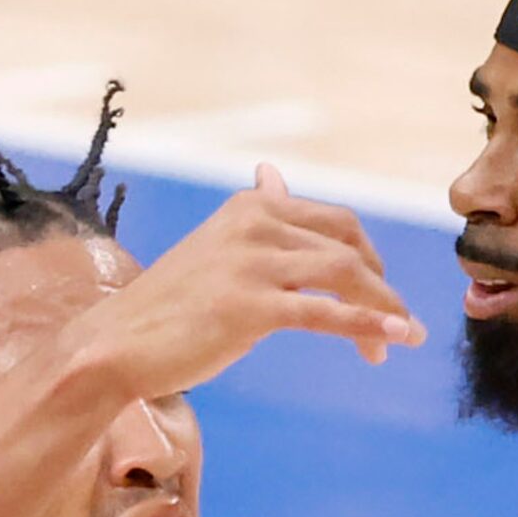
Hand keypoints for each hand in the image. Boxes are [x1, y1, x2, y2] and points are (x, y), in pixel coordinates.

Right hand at [83, 164, 423, 398]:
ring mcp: (253, 264)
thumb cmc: (170, 304)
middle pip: (349, 248)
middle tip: (398, 328)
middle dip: (382, 288)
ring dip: (383, 311)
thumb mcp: (217, 244)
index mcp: (253, 207)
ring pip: (346, 276)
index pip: (338, 223)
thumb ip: (256, 212)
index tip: (382, 297)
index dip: (370, 261)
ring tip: (400, 342)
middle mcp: (255, 225)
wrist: (116, 343)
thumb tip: (272, 173)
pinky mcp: (250, 308)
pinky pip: (326, 313)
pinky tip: (395, 340)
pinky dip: (368, 325)